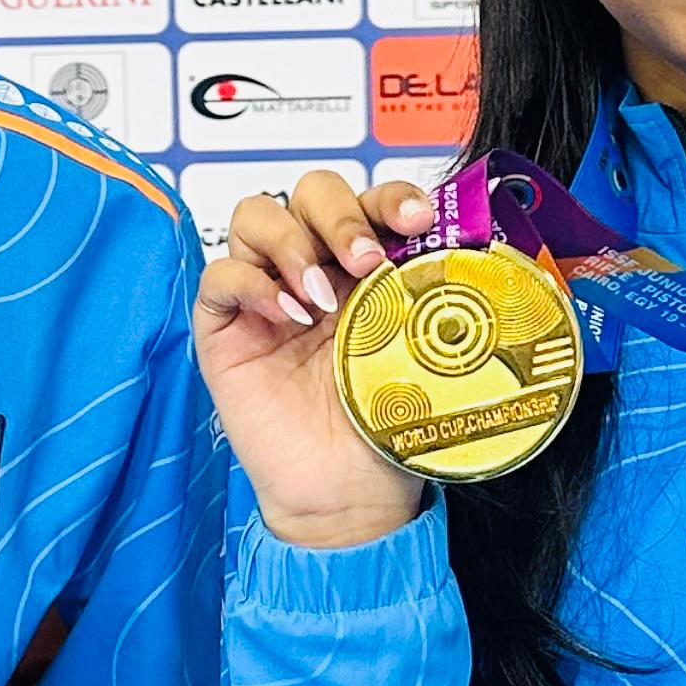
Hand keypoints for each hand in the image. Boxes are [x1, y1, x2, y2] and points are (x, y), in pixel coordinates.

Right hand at [195, 169, 440, 550]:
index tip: (416, 220)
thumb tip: (464, 247)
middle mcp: (316, 268)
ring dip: (291, 241)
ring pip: (256, 216)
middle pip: (310, 192)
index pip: (370, 199)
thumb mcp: (418, 349)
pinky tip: (286, 315)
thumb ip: (426, 296)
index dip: (389, 195)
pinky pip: (220, 275)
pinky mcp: (224, 328)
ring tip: (319, 298)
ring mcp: (266, 293)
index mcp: (366, 267)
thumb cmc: (384, 425)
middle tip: (365, 262)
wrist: (348, 493)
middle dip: (339, 214)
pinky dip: (250, 282)